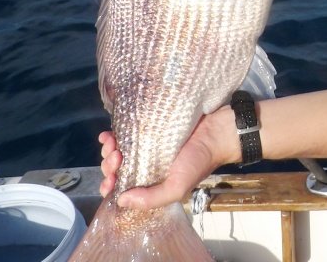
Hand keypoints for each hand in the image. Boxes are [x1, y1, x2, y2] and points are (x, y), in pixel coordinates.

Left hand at [97, 105, 241, 210]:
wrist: (217, 131)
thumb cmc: (198, 162)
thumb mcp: (177, 187)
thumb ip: (152, 198)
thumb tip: (121, 200)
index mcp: (151, 182)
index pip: (123, 187)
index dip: (111, 184)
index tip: (111, 179)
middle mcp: (147, 165)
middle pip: (118, 168)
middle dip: (110, 165)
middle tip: (116, 157)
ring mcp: (148, 144)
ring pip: (120, 149)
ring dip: (110, 149)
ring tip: (112, 143)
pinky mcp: (152, 125)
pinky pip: (128, 130)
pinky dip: (116, 132)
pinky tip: (109, 132)